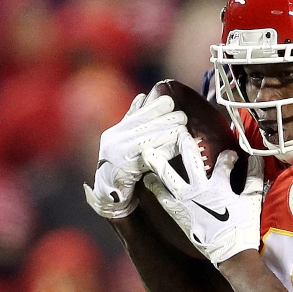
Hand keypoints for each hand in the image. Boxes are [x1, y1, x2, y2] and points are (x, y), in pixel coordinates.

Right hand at [84, 93, 186, 218]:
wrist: (109, 194)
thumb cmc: (121, 165)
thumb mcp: (123, 140)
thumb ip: (132, 120)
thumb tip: (142, 97)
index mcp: (114, 132)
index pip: (136, 115)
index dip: (154, 108)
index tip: (171, 102)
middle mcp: (113, 142)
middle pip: (143, 127)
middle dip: (165, 120)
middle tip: (183, 117)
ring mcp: (117, 156)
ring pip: (146, 141)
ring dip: (167, 135)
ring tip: (183, 130)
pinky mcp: (125, 171)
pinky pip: (147, 159)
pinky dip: (163, 153)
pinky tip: (176, 148)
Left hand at [141, 129, 264, 264]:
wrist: (229, 252)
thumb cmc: (242, 227)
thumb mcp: (252, 200)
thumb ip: (254, 177)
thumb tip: (257, 158)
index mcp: (220, 185)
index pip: (223, 162)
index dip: (228, 156)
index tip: (231, 155)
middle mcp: (200, 189)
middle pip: (190, 161)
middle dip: (184, 144)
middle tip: (177, 132)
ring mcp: (187, 201)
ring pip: (169, 177)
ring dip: (158, 163)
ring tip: (147, 152)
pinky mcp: (179, 213)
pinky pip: (163, 198)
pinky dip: (156, 188)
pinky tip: (148, 181)